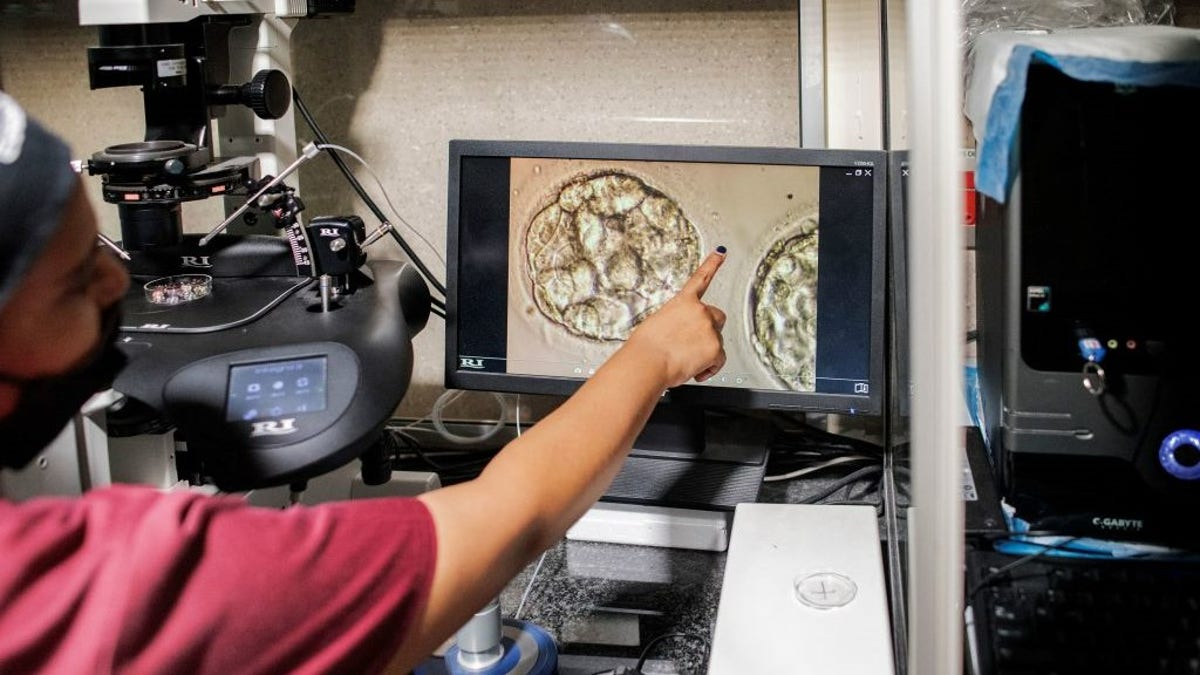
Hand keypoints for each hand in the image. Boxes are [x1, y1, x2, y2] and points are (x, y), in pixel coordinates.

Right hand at [626, 248, 727, 387]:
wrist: (647, 363)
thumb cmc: (646, 348)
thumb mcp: (658, 324)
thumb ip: (676, 322)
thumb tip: (681, 335)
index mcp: (683, 302)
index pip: (700, 278)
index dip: (712, 264)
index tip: (721, 252)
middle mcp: (699, 311)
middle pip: (717, 317)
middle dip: (710, 330)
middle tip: (694, 344)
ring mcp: (709, 328)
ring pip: (717, 342)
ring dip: (705, 352)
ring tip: (685, 361)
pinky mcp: (715, 348)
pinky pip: (719, 361)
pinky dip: (709, 368)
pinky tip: (694, 370)